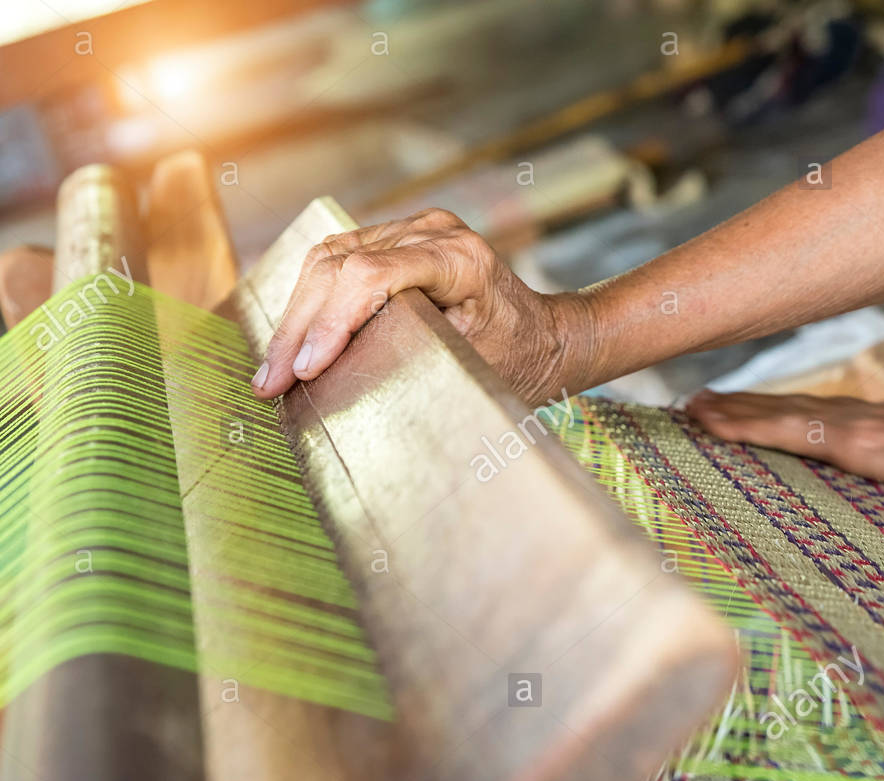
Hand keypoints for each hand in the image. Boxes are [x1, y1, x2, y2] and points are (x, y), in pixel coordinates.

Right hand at [250, 208, 594, 405]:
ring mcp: (412, 228)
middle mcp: (432, 231)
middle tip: (270, 384)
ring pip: (327, 259)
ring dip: (295, 317)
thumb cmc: (522, 359)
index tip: (307, 372)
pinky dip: (310, 301)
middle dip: (299, 329)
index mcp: (460, 258)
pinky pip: (336, 260)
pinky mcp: (396, 239)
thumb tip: (338, 383)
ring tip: (272, 371)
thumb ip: (415, 359)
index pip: (371, 276)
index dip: (330, 323)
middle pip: (339, 265)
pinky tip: (292, 342)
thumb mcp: (477, 364)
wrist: (550, 336)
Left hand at [684, 390, 883, 502]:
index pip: (821, 417)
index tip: (754, 409)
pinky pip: (778, 430)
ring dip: (730, 410)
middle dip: (744, 405)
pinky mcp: (844, 440)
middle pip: (788, 408)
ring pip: (774, 414)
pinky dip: (740, 425)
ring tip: (691, 407)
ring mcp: (848, 425)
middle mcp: (859, 417)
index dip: (784, 412)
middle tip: (700, 401)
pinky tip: (708, 423)